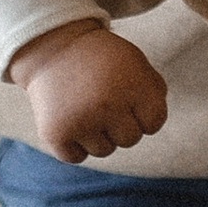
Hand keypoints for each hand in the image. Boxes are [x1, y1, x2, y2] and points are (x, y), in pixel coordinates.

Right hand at [13, 18, 169, 164]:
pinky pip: (77, 157)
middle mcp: (107, 105)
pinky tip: (70, 117)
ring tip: (85, 105)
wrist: (52, 49)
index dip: (145, 112)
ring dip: (97, 134)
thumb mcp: (135, 62)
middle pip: (130, 140)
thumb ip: (155, 92)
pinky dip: (74, 143)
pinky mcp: (55, 135)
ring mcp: (80, 122)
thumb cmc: (101, 59)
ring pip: (104, 151)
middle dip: (121, 123)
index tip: (130, 97)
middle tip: (104, 99)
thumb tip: (153, 124)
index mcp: (132, 85)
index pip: (155, 123)